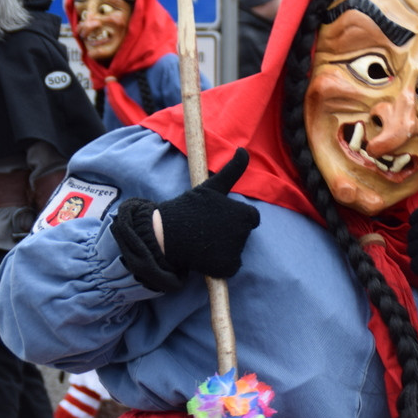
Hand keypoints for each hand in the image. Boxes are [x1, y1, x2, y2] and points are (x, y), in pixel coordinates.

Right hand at [112, 149, 259, 291]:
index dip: (234, 218)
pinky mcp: (226, 268)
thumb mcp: (213, 186)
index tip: (217, 217)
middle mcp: (244, 233)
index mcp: (245, 214)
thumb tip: (244, 149)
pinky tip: (204, 254)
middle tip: (207, 228)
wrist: (167, 232)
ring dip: (223, 248)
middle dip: (228, 233)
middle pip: (242, 235)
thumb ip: (233, 170)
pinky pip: (230, 267)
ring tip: (203, 239)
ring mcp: (235, 251)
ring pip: (235, 251)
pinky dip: (220, 265)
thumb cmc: (190, 207)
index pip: (250, 219)